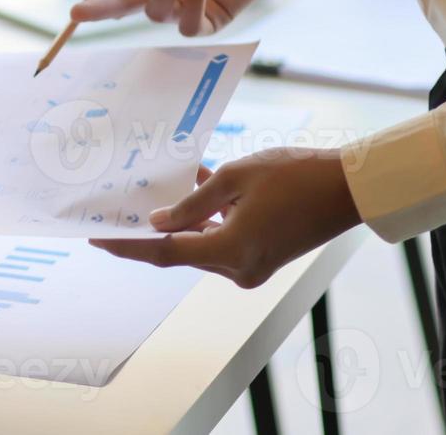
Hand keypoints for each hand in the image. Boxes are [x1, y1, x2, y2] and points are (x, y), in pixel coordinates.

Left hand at [90, 148, 361, 288]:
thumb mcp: (234, 179)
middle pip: (181, 249)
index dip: (128, 244)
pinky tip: (196, 190)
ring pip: (201, 244)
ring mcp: (252, 266)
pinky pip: (222, 240)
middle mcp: (238, 268)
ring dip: (181, 221)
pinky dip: (207, 221)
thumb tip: (159, 220)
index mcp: (229, 251)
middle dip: (152, 230)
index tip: (97, 238)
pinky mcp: (262, 257)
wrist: (348, 188)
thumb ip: (192, 202)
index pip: (163, 251)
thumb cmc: (294, 176)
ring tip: (155, 192)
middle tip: (119, 211)